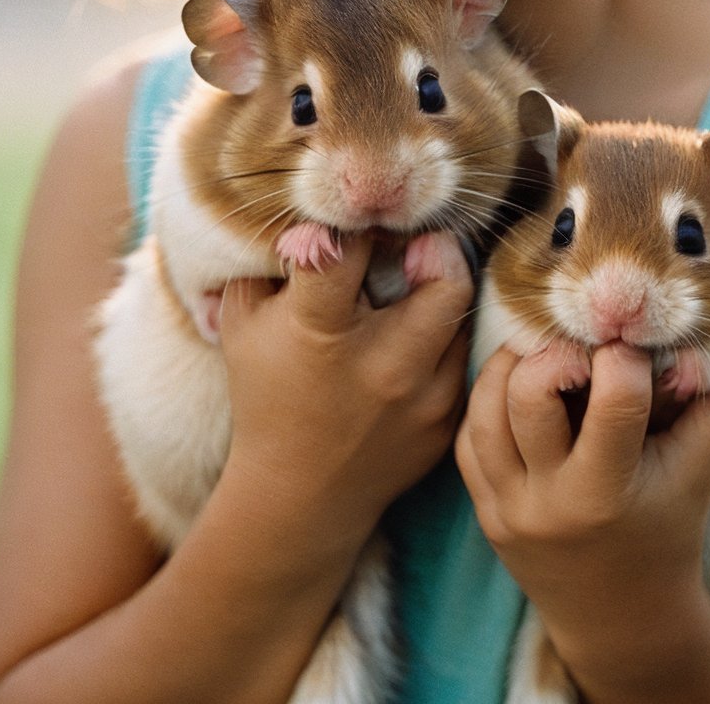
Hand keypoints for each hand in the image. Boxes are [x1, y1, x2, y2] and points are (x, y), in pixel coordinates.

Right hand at [217, 230, 473, 556]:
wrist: (298, 496)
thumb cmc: (267, 394)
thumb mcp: (245, 323)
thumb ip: (271, 261)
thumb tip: (309, 213)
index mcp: (319, 332)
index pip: (346, 249)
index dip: (350, 222)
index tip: (352, 222)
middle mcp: (380, 364)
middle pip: (445, 276)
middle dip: (434, 246)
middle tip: (415, 243)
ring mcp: (421, 397)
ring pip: (463, 312)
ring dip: (443, 289)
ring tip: (420, 284)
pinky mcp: (446, 420)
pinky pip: (464, 356)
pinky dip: (444, 335)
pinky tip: (418, 334)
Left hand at [456, 339, 709, 666]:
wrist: (621, 622)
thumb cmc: (666, 536)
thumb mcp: (696, 479)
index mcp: (608, 492)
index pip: (613, 398)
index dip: (626, 358)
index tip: (631, 351)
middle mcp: (550, 501)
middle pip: (530, 393)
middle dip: (557, 353)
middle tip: (579, 348)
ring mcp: (508, 508)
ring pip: (484, 409)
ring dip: (510, 368)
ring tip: (542, 355)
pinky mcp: (485, 511)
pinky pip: (468, 439)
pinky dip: (487, 405)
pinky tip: (516, 393)